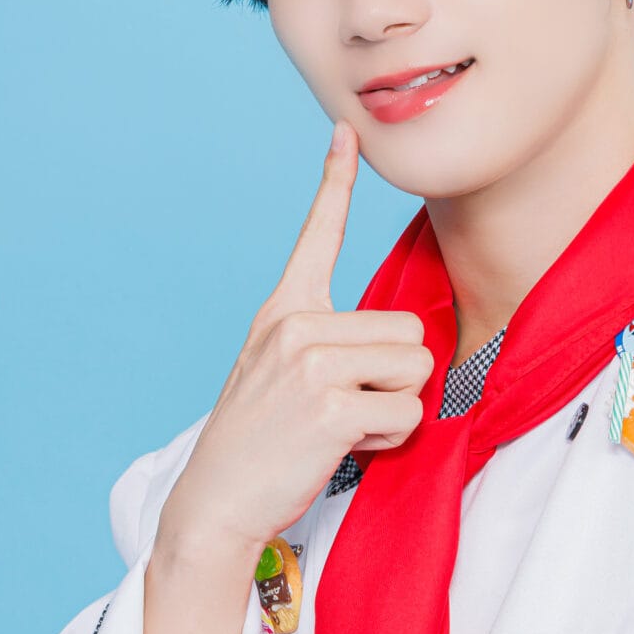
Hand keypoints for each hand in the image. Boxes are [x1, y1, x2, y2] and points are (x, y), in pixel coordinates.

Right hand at [159, 119, 434, 564]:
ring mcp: (311, 363)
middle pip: (408, 330)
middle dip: (394, 378)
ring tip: (343, 426)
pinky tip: (344, 447)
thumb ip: (327, 343)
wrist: (218, 501)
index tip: (346, 132)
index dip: (335, 181)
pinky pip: (406, 413)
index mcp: (283, 311)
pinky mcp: (331, 404)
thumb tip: (399, 346)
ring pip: (415, 368)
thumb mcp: (279, 373)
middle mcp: (295, 326)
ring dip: (394, 408)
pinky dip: (388, 439)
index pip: (316, 235)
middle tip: (345, 408)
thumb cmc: (260, 444)